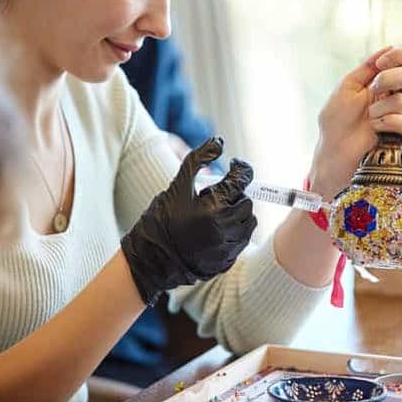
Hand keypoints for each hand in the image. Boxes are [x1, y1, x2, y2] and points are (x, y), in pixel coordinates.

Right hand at [121, 137, 257, 304]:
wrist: (152, 259)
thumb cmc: (162, 219)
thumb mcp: (177, 185)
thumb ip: (198, 160)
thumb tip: (219, 142)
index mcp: (215, 206)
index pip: (242, 179)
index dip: (241, 168)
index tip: (235, 165)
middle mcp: (226, 227)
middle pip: (247, 200)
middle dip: (236, 193)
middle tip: (218, 193)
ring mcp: (229, 246)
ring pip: (249, 221)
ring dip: (238, 212)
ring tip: (217, 211)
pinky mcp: (229, 259)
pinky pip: (243, 239)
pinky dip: (235, 230)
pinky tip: (216, 228)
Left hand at [308, 46, 401, 200]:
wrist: (333, 150)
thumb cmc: (336, 120)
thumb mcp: (347, 86)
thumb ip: (368, 67)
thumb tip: (390, 47)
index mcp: (387, 81)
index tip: (381, 63)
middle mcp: (399, 96)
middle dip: (390, 78)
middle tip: (374, 89)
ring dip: (380, 108)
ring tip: (369, 119)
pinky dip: (388, 123)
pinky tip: (376, 129)